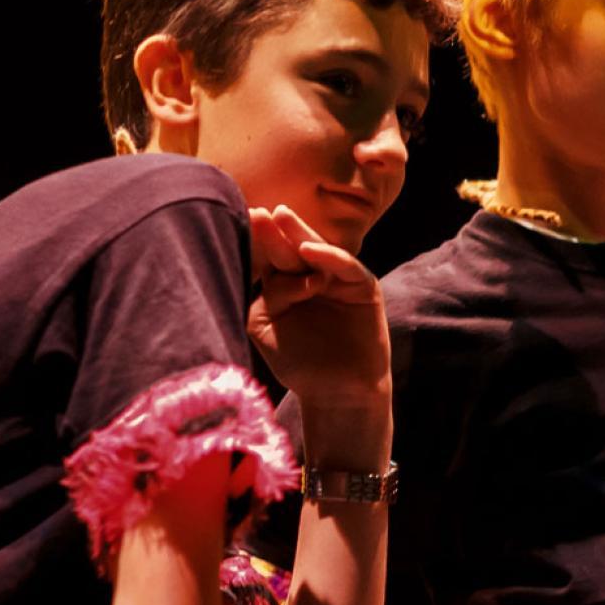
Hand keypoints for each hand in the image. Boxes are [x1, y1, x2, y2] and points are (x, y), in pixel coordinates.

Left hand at [246, 205, 388, 406]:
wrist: (335, 392)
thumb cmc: (298, 361)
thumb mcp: (267, 327)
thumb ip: (265, 297)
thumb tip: (277, 274)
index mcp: (286, 284)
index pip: (271, 257)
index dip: (259, 241)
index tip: (241, 219)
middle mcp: (312, 276)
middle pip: (291, 248)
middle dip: (276, 230)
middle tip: (260, 212)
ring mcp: (339, 280)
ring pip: (318, 251)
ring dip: (300, 233)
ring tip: (282, 217)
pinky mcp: (363, 287)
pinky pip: (347, 266)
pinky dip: (330, 256)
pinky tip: (310, 249)